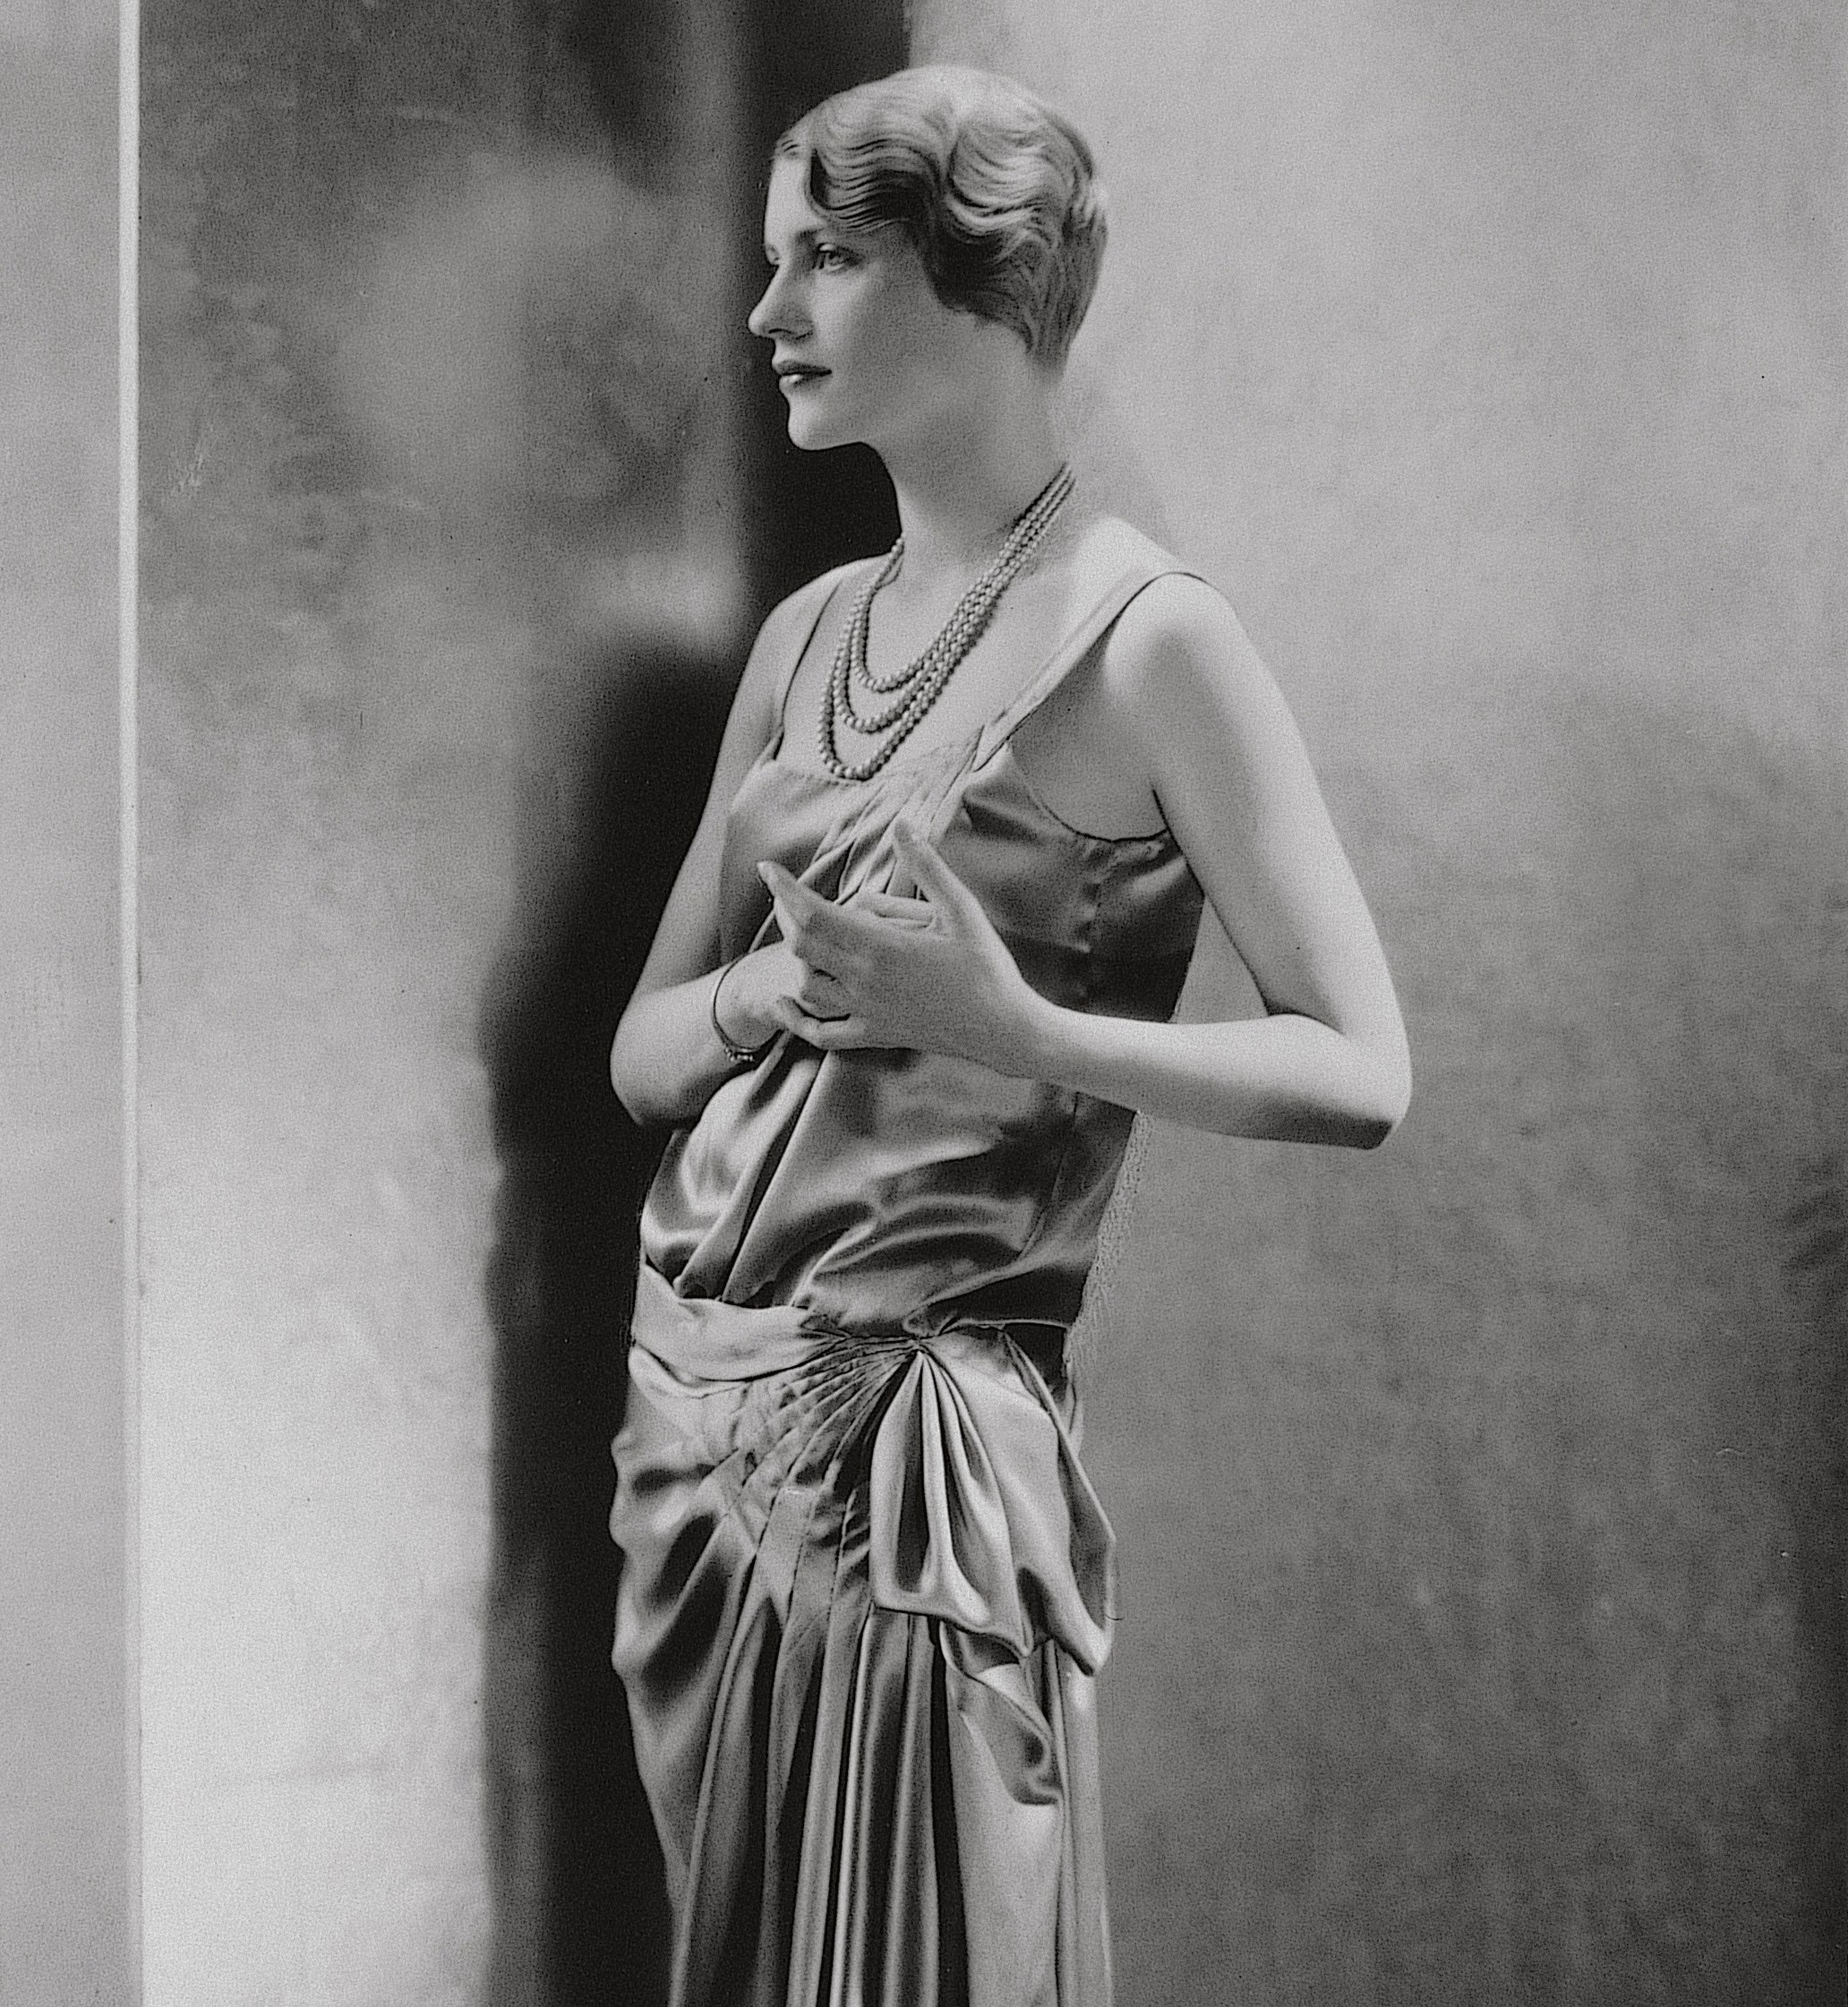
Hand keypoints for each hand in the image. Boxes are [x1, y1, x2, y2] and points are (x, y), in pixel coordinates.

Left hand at [756, 826, 1044, 1069]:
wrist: (1003, 1029)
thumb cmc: (986, 966)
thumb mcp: (962, 909)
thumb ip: (926, 866)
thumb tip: (902, 824)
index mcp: (882, 946)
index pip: (813, 913)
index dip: (785, 889)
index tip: (768, 868)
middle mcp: (865, 980)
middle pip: (802, 945)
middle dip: (786, 915)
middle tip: (786, 894)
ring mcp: (867, 1012)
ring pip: (806, 987)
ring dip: (797, 960)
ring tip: (802, 936)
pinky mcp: (875, 1035)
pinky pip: (823, 1034)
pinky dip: (796, 1020)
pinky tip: (786, 1003)